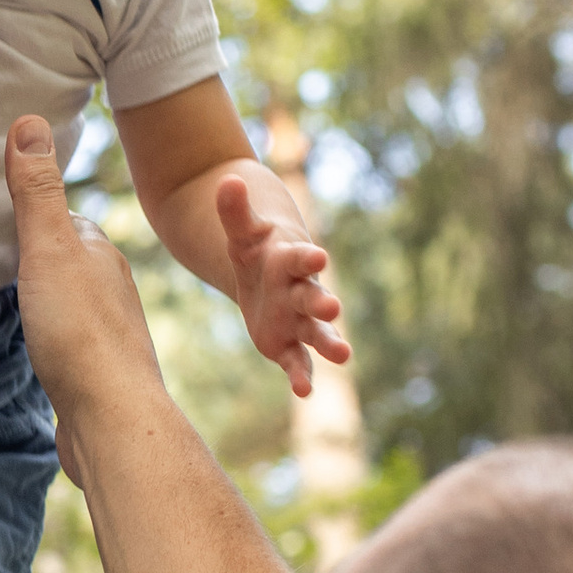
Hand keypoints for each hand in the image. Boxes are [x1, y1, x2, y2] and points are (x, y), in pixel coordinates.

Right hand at [5, 115, 171, 491]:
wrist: (110, 420)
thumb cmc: (79, 333)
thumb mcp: (48, 249)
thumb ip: (36, 192)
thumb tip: (29, 120)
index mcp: (98, 253)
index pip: (63, 217)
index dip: (35, 207)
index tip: (4, 199)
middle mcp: (109, 288)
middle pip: (69, 258)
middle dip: (41, 251)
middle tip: (0, 245)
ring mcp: (105, 332)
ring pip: (71, 300)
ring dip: (48, 293)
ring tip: (18, 292)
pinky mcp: (96, 373)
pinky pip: (69, 340)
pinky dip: (53, 333)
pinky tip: (40, 346)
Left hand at [216, 168, 349, 400]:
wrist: (265, 273)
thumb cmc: (255, 248)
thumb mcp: (240, 231)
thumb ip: (234, 210)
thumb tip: (227, 180)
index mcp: (291, 260)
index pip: (300, 258)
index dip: (307, 257)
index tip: (319, 256)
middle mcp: (301, 291)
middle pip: (313, 296)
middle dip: (322, 303)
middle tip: (333, 308)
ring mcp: (298, 320)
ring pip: (317, 333)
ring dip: (330, 343)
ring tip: (345, 355)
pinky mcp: (288, 345)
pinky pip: (298, 362)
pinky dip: (301, 376)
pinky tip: (304, 392)